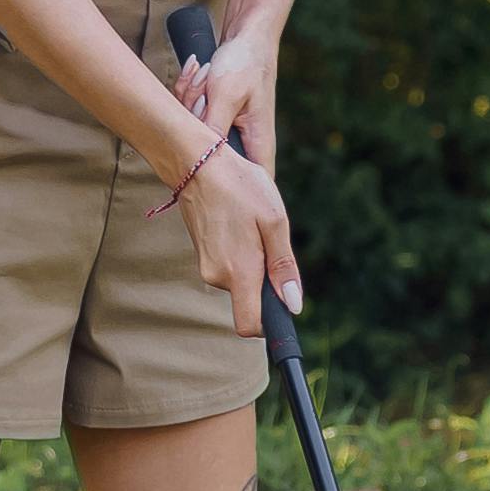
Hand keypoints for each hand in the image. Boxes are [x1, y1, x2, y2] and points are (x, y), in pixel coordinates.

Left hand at [171, 13, 282, 172]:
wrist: (246, 36)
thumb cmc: (244, 64)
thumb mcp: (226, 95)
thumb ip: (214, 128)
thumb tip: (201, 160)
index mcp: (257, 145)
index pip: (249, 187)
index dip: (227, 190)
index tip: (199, 171)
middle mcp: (244, 145)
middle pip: (210, 159)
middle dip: (194, 128)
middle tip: (202, 98)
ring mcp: (227, 133)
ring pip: (195, 137)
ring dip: (190, 103)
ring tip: (203, 76)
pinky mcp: (214, 121)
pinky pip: (190, 120)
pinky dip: (188, 97)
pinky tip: (197, 75)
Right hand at [175, 139, 299, 337]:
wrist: (196, 163)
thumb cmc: (240, 187)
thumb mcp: (273, 222)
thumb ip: (283, 266)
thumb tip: (293, 305)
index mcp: (239, 273)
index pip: (249, 326)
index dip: (268, 327)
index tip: (282, 310)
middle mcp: (217, 277)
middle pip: (250, 298)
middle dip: (265, 278)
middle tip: (267, 236)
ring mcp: (206, 266)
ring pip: (240, 279)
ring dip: (252, 260)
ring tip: (250, 223)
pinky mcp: (202, 255)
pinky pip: (229, 265)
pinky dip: (240, 251)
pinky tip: (238, 221)